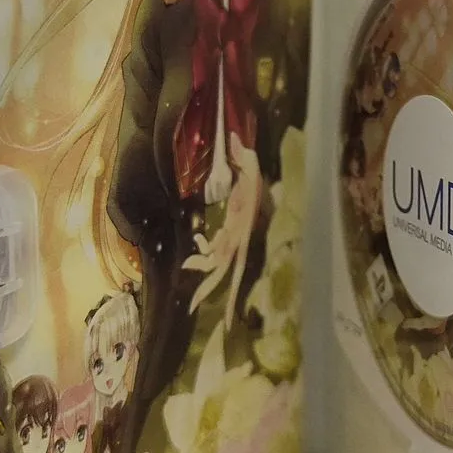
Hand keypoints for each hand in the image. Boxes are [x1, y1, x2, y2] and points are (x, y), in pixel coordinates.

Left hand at [182, 134, 261, 327]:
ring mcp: (233, 239)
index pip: (236, 267)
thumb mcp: (253, 164)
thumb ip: (242, 154)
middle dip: (208, 290)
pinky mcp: (230, 233)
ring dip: (202, 264)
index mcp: (243, 233)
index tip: (226, 315)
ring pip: (216, 262)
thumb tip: (232, 136)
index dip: (231, 291)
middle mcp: (238, 241)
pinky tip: (199, 239)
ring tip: (188, 266)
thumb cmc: (259, 176)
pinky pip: (215, 248)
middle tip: (192, 308)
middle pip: (223, 273)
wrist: (265, 181)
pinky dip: (205, 248)